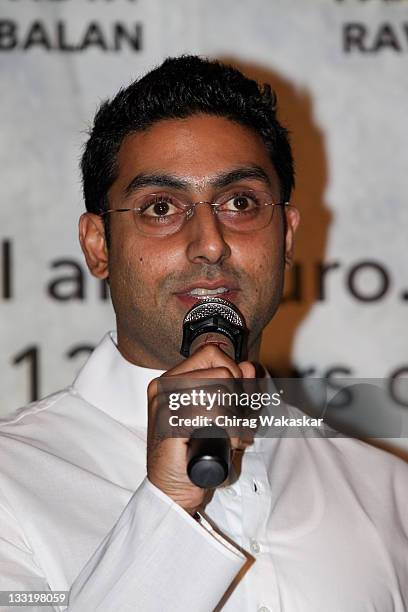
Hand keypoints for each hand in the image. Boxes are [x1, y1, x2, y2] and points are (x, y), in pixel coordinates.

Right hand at [146, 344, 255, 514]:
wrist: (173, 489)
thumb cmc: (193, 453)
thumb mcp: (218, 414)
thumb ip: (233, 388)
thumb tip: (249, 367)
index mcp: (171, 379)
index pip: (212, 353)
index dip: (234, 372)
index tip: (237, 399)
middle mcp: (163, 386)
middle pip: (221, 371)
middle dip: (239, 399)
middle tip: (237, 423)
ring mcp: (164, 404)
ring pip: (221, 390)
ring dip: (237, 417)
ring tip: (232, 436)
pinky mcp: (169, 423)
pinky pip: (214, 412)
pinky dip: (231, 429)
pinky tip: (228, 443)